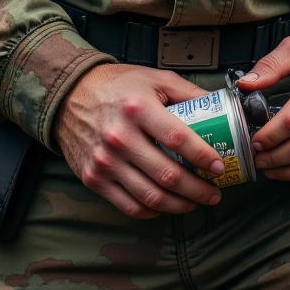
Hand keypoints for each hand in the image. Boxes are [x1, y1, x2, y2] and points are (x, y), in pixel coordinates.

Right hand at [55, 63, 226, 217]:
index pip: (179, 140)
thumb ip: (188, 93)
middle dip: (199, 190)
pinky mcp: (94, 178)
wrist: (69, 96)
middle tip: (214, 193)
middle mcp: (120, 137)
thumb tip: (220, 109)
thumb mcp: (155, 78)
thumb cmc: (117, 86)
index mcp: (137, 109)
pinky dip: (153, 211)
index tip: (219, 166)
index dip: (203, 157)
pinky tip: (167, 205)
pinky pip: (129, 206)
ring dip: (180, 205)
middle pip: (168, 175)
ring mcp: (105, 162)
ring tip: (196, 202)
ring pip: (151, 197)